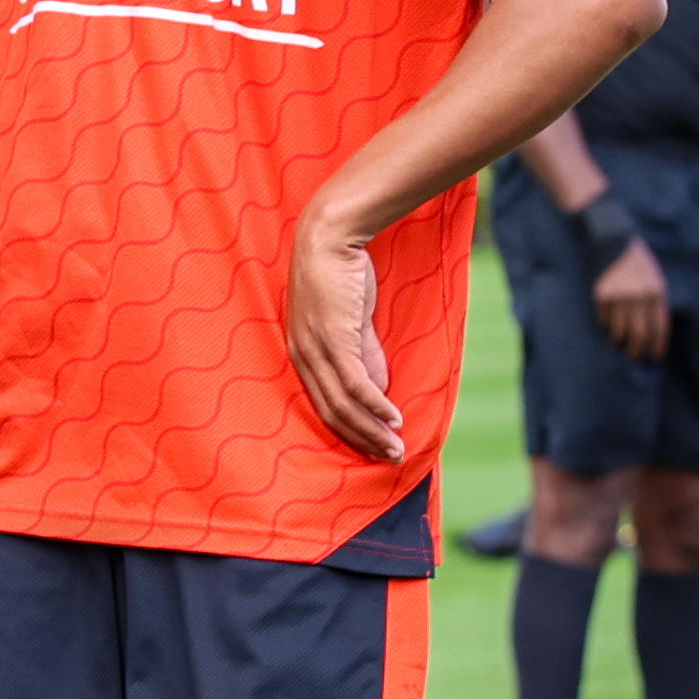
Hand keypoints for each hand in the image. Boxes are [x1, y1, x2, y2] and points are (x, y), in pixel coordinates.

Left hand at [282, 194, 402, 459]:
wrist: (331, 238)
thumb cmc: (341, 277)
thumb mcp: (352, 323)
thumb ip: (365, 355)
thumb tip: (379, 391)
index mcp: (302, 355)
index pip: (323, 406)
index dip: (350, 432)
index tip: (374, 450)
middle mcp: (303, 357)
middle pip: (332, 413)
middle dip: (363, 441)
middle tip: (391, 459)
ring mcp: (316, 349)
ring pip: (344, 404)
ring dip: (373, 430)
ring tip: (397, 448)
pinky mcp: (334, 339)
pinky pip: (356, 383)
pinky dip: (376, 405)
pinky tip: (395, 419)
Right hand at [591, 236, 671, 360]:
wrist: (611, 241)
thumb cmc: (636, 260)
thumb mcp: (654, 278)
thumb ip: (654, 301)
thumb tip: (652, 329)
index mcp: (656, 292)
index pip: (659, 327)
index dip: (657, 345)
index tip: (655, 357)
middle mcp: (639, 297)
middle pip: (640, 334)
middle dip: (638, 350)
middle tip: (636, 358)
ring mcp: (619, 297)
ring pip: (620, 331)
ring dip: (619, 342)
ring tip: (619, 346)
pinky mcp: (601, 296)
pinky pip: (604, 320)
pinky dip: (606, 328)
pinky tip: (607, 331)